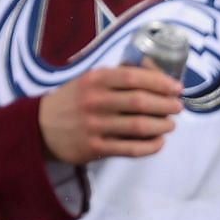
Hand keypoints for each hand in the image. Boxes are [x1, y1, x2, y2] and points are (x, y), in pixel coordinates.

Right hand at [38, 66, 181, 163]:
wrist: (41, 127)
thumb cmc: (73, 100)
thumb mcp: (89, 80)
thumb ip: (119, 75)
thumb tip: (156, 71)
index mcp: (94, 79)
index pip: (133, 77)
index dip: (160, 82)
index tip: (176, 87)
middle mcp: (94, 101)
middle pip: (141, 102)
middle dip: (166, 104)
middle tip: (177, 107)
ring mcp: (94, 125)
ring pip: (139, 126)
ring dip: (162, 125)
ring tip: (170, 124)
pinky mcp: (95, 148)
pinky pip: (131, 149)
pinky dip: (151, 146)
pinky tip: (159, 142)